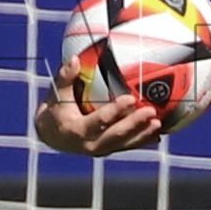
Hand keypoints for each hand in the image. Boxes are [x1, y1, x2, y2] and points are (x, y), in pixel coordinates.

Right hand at [33, 56, 163, 157]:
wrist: (52, 134)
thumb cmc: (56, 109)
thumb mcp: (56, 93)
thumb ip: (65, 77)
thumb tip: (74, 59)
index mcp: (76, 130)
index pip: (99, 120)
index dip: (115, 111)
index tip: (130, 99)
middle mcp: (88, 144)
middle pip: (115, 135)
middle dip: (134, 124)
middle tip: (151, 111)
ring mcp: (99, 149)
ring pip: (123, 144)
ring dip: (142, 134)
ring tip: (158, 124)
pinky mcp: (107, 150)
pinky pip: (125, 146)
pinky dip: (141, 141)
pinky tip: (156, 135)